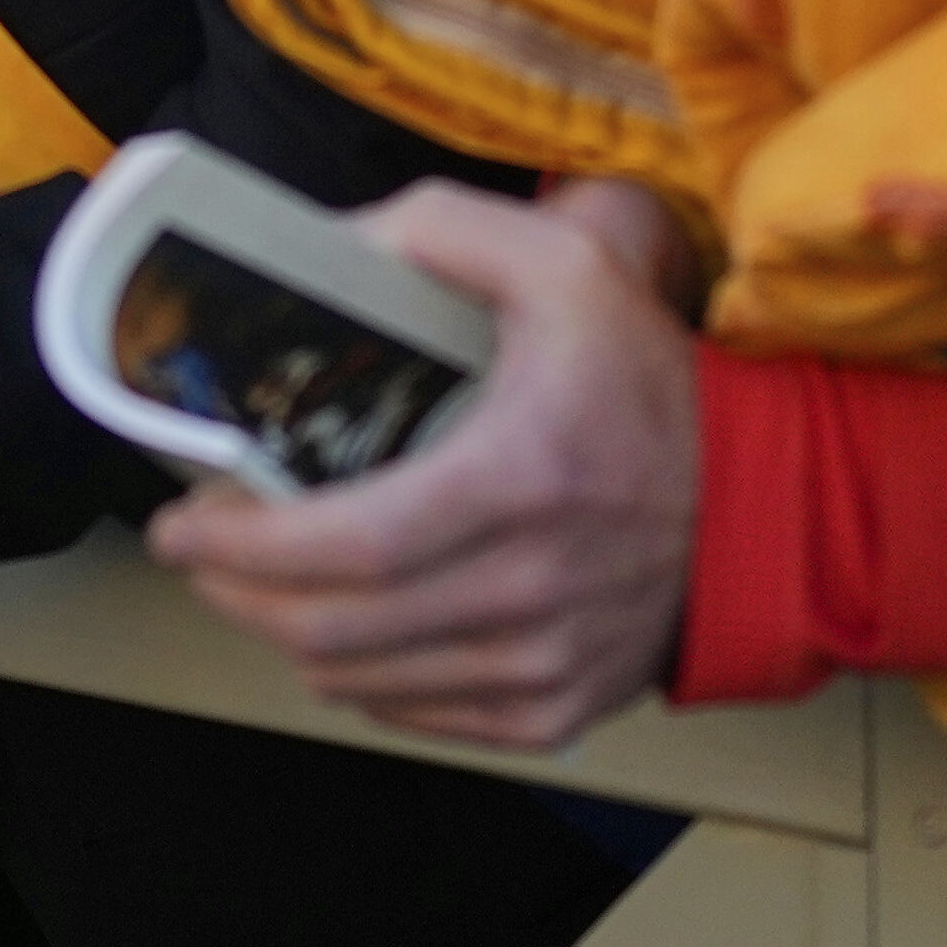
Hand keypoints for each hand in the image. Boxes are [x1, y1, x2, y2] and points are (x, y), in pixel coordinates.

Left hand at [146, 180, 707, 752]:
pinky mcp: (555, 711)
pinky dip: (359, 679)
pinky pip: (417, 715)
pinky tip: (343, 628)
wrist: (766, 501)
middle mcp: (529, 588)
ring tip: (257, 582)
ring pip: (362, 680)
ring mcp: (543, 664)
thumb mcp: (564, 264)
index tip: (180, 522)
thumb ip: (440, 231)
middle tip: (199, 550)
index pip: (350, 544)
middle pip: (335, 627)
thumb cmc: (648, 380)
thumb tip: (325, 245)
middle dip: (237, 593)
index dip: (244, 547)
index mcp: (519, 478)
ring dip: (286, 635)